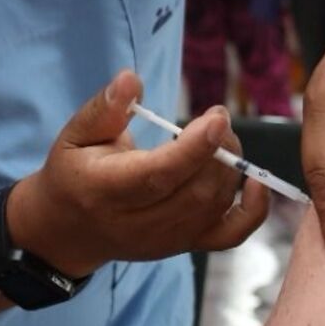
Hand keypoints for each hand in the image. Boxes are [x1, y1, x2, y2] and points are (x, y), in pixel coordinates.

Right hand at [12, 71, 267, 277]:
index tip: (217, 116)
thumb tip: (131, 79)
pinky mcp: (184, 246)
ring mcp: (165, 240)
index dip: (195, 147)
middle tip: (218, 119)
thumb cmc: (73, 174)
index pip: (159, 174)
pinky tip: (255, 180)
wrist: (69, 231)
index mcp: (106, 191)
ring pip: (214, 208)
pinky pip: (230, 235)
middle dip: (220, 150)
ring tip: (221, 137)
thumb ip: (104, 109)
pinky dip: (254, 210)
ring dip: (231, 168)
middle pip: (195, 192)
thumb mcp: (74, 135)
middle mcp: (138, 223)